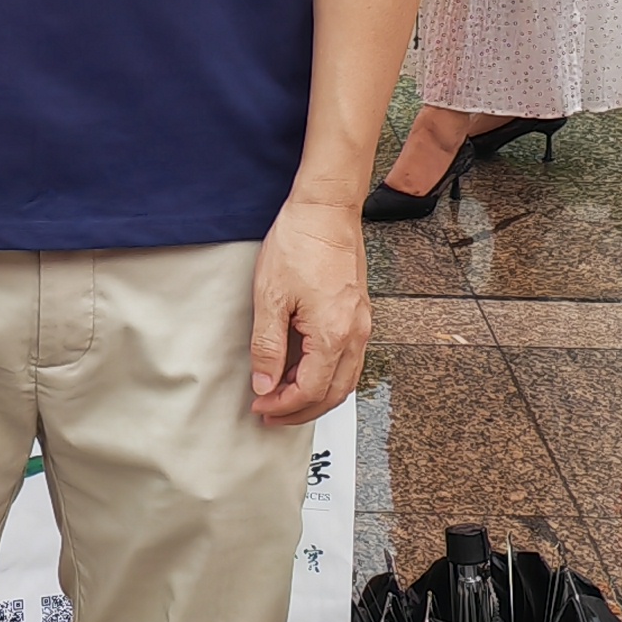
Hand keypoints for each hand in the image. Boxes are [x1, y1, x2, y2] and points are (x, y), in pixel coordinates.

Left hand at [248, 196, 370, 423]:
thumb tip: (265, 383)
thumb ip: (268, 346)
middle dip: (302, 410)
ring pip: (346, 379)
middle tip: (272, 414)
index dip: (284, 405)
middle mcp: (355, 334)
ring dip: (316, 395)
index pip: (311, 390)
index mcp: (333, 334)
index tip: (261, 406)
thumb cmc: (299, 243)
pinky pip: (349, 358)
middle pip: (334, 393)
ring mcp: (361, 323)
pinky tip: (303, 369)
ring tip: (285, 397)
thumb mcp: (270, 297)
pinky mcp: (359, 312)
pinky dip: (327, 374)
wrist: (326, 208)